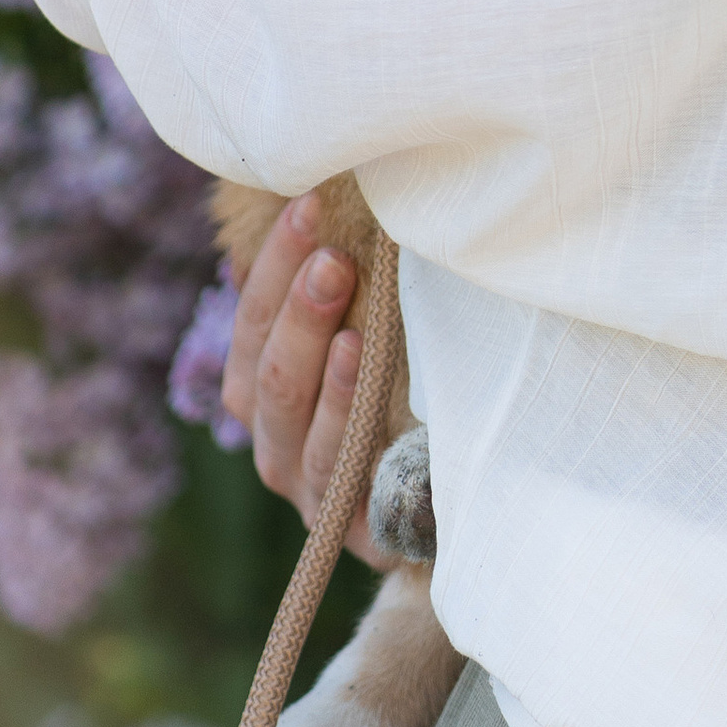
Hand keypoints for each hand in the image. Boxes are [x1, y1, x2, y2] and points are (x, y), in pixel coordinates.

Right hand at [219, 191, 391, 564]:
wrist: (474, 507)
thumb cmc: (420, 399)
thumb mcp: (380, 340)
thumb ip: (344, 292)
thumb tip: (337, 197)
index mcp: (266, 396)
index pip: (253, 325)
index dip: (274, 263)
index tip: (308, 201)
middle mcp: (276, 445)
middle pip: (266, 367)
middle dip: (294, 298)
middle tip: (329, 244)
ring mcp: (311, 492)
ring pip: (288, 410)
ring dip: (309, 336)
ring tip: (335, 275)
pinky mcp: (353, 529)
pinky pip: (336, 465)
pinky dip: (341, 406)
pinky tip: (355, 353)